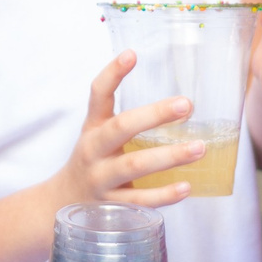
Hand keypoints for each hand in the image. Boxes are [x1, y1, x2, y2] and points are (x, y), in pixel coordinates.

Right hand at [56, 51, 202, 209]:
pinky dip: (164, 194)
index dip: (113, 73)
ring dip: (169, 156)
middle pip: (121, 128)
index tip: (132, 54)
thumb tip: (181, 104)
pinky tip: (186, 187)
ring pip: (134, 166)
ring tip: (199, 148)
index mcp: (93, 127)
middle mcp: (94, 150)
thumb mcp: (99, 134)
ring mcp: (101, 179)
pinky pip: (140, 200)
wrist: (62, 203)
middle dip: (154, 115)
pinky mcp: (111, 207)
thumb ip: (128, 120)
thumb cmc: (93, 161)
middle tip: (186, 104)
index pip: (98, 95)